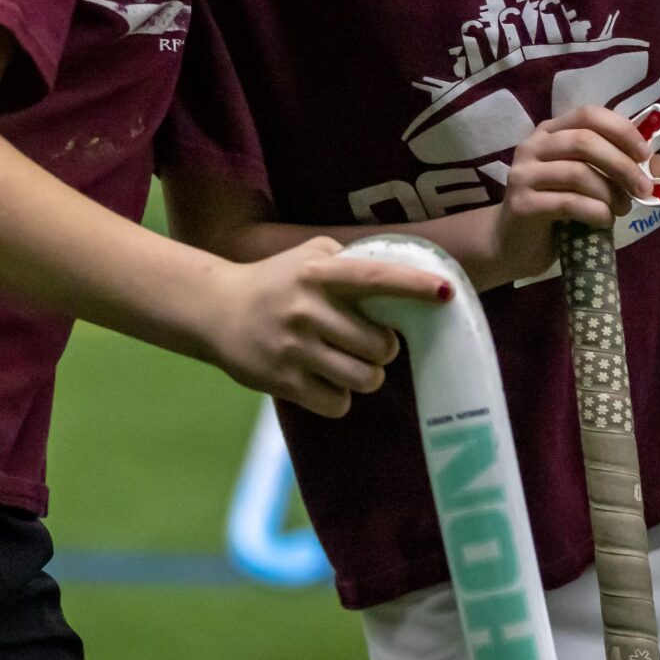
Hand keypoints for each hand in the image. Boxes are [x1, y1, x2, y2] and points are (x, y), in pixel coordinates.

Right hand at [204, 237, 449, 417]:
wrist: (214, 310)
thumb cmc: (275, 280)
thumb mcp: (308, 256)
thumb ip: (349, 261)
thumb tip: (404, 273)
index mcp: (318, 274)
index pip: (375, 277)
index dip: (414, 285)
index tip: (445, 292)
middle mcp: (307, 310)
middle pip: (379, 346)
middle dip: (384, 350)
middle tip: (373, 345)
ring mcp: (294, 349)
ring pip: (363, 379)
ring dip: (366, 376)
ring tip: (352, 364)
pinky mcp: (282, 382)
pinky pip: (336, 403)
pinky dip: (339, 397)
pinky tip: (326, 381)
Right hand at [481, 106, 652, 283]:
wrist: (513, 244)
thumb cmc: (557, 209)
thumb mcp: (591, 184)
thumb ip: (621, 169)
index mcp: (551, 132)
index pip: (589, 114)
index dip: (621, 130)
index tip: (644, 155)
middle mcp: (533, 146)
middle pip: (584, 141)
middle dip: (622, 165)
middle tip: (642, 190)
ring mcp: (523, 174)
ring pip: (577, 173)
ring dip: (609, 193)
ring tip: (622, 210)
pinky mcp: (521, 204)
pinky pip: (567, 203)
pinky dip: (595, 212)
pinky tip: (604, 222)